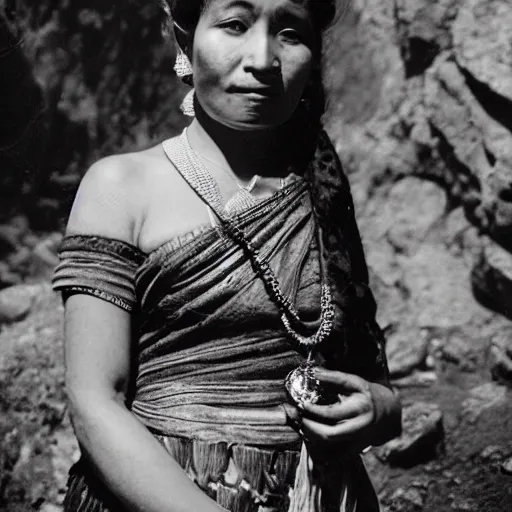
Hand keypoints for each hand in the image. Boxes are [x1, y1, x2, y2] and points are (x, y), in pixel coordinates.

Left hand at [285, 368, 400, 453]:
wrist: (390, 413)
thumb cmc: (369, 394)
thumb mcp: (355, 382)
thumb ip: (335, 378)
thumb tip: (314, 372)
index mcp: (359, 408)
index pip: (332, 413)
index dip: (314, 410)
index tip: (302, 405)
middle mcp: (359, 427)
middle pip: (330, 435)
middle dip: (310, 429)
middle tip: (299, 419)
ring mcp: (358, 440)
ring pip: (331, 446)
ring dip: (313, 437)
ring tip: (303, 426)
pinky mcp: (356, 449)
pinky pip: (336, 455)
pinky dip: (322, 450)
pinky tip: (313, 438)